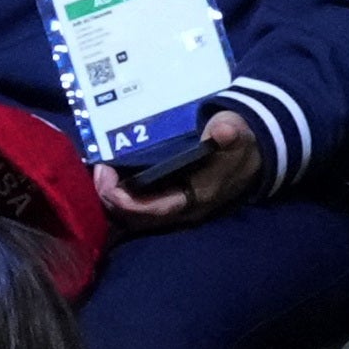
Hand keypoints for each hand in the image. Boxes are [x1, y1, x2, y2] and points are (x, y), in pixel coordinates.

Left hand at [93, 110, 261, 231]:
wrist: (249, 150)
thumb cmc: (238, 143)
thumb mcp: (237, 134)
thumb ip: (230, 133)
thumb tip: (224, 130)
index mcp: (197, 199)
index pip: (157, 210)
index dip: (129, 204)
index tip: (109, 185)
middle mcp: (181, 210)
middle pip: (137, 217)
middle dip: (112, 199)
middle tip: (99, 172)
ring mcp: (173, 207)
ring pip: (133, 215)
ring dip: (112, 197)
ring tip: (100, 172)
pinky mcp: (165, 199)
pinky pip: (135, 206)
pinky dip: (118, 195)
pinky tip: (108, 175)